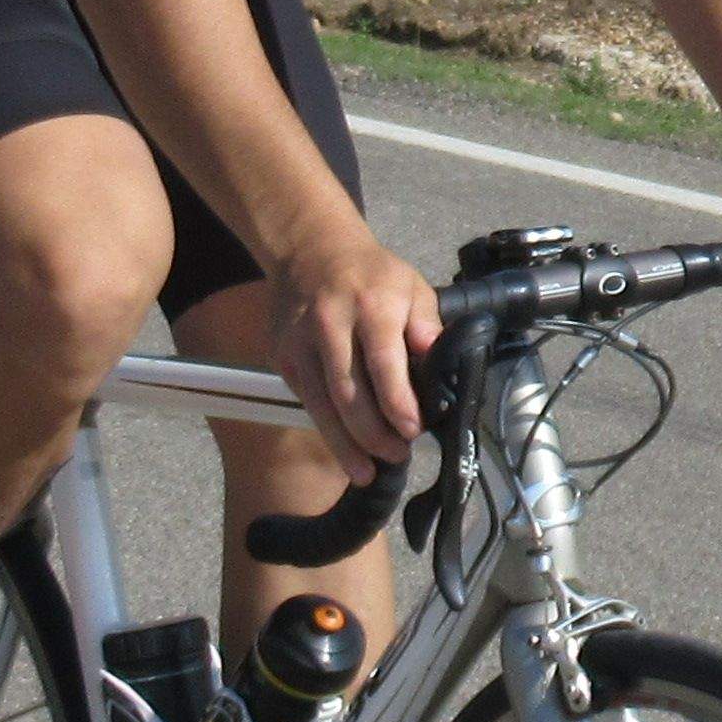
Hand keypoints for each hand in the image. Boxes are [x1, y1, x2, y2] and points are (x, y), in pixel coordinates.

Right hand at [268, 214, 444, 462]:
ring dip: (344, 444)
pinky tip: (346, 449)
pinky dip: (327, 428)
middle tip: (396, 455)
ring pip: (321, 404)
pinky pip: (307, 400)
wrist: (310, 250)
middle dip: (372, 433)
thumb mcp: (411, 285)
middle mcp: (329, 324)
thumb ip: (426, 323)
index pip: (383, 361)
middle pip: (348, 391)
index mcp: (370, 304)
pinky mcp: (283, 357)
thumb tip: (438, 359)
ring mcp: (300, 342)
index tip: (413, 430)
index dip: (397, 401)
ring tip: (367, 472)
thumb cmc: (371, 274)